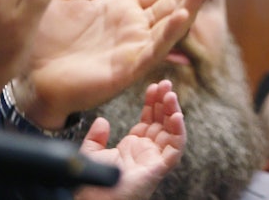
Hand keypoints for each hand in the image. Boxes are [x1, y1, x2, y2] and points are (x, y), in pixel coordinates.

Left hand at [11, 0, 217, 129]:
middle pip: (174, 1)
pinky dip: (170, 32)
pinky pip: (154, 49)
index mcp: (123, 10)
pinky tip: (183, 16)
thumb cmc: (40, 42)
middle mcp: (135, 28)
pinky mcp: (128, 69)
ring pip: (171, 23)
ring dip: (190, 3)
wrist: (24, 79)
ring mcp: (134, 48)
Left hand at [76, 80, 184, 199]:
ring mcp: (155, 158)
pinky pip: (176, 147)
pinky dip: (179, 131)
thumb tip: (102, 120)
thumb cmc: (91, 185)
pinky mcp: (160, 167)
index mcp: (133, 146)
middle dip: (164, 101)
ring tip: (170, 93)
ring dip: (173, 110)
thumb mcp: (90, 155)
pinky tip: (176, 115)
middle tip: (165, 83)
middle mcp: (147, 150)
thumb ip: (96, 137)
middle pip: (162, 120)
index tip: (152, 86)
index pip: (148, 119)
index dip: (151, 102)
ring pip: (171, 130)